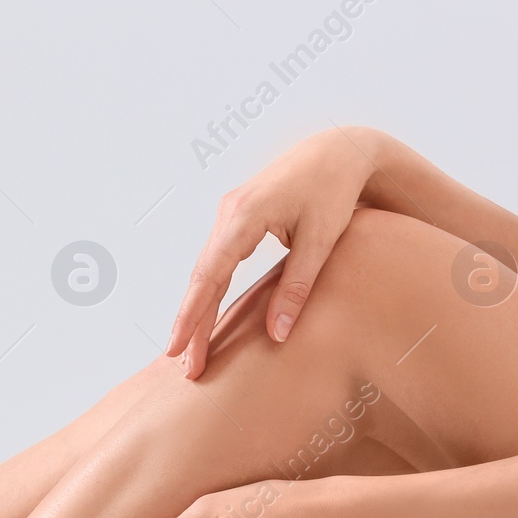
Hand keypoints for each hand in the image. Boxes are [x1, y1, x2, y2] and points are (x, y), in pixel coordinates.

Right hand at [167, 127, 387, 378]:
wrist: (338, 150)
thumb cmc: (334, 191)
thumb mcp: (321, 241)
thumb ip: (297, 288)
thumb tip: (278, 335)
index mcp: (244, 215)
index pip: (209, 275)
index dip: (192, 316)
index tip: (179, 349)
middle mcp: (227, 212)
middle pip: (200, 278)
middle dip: (190, 323)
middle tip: (185, 366)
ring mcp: (227, 214)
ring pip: (204, 271)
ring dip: (197, 311)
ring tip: (191, 351)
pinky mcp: (234, 219)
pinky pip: (214, 262)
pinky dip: (208, 292)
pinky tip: (204, 317)